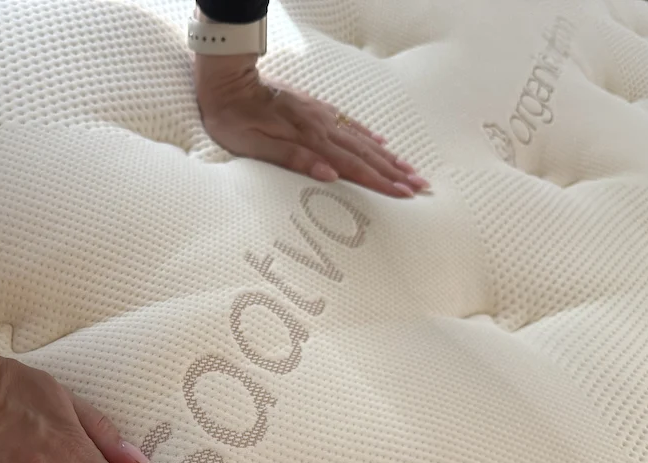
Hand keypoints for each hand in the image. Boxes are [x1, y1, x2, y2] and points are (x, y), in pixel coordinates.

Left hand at [194, 53, 428, 197]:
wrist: (227, 83)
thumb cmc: (233, 120)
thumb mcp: (253, 146)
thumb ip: (291, 160)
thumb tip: (328, 174)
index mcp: (308, 140)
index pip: (352, 167)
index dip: (380, 183)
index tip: (403, 195)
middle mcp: (320, 127)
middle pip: (365, 155)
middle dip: (395, 173)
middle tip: (420, 187)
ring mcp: (320, 116)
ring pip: (362, 140)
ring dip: (388, 158)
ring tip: (410, 170)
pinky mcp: (315, 109)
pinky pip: (349, 125)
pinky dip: (369, 136)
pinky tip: (382, 143)